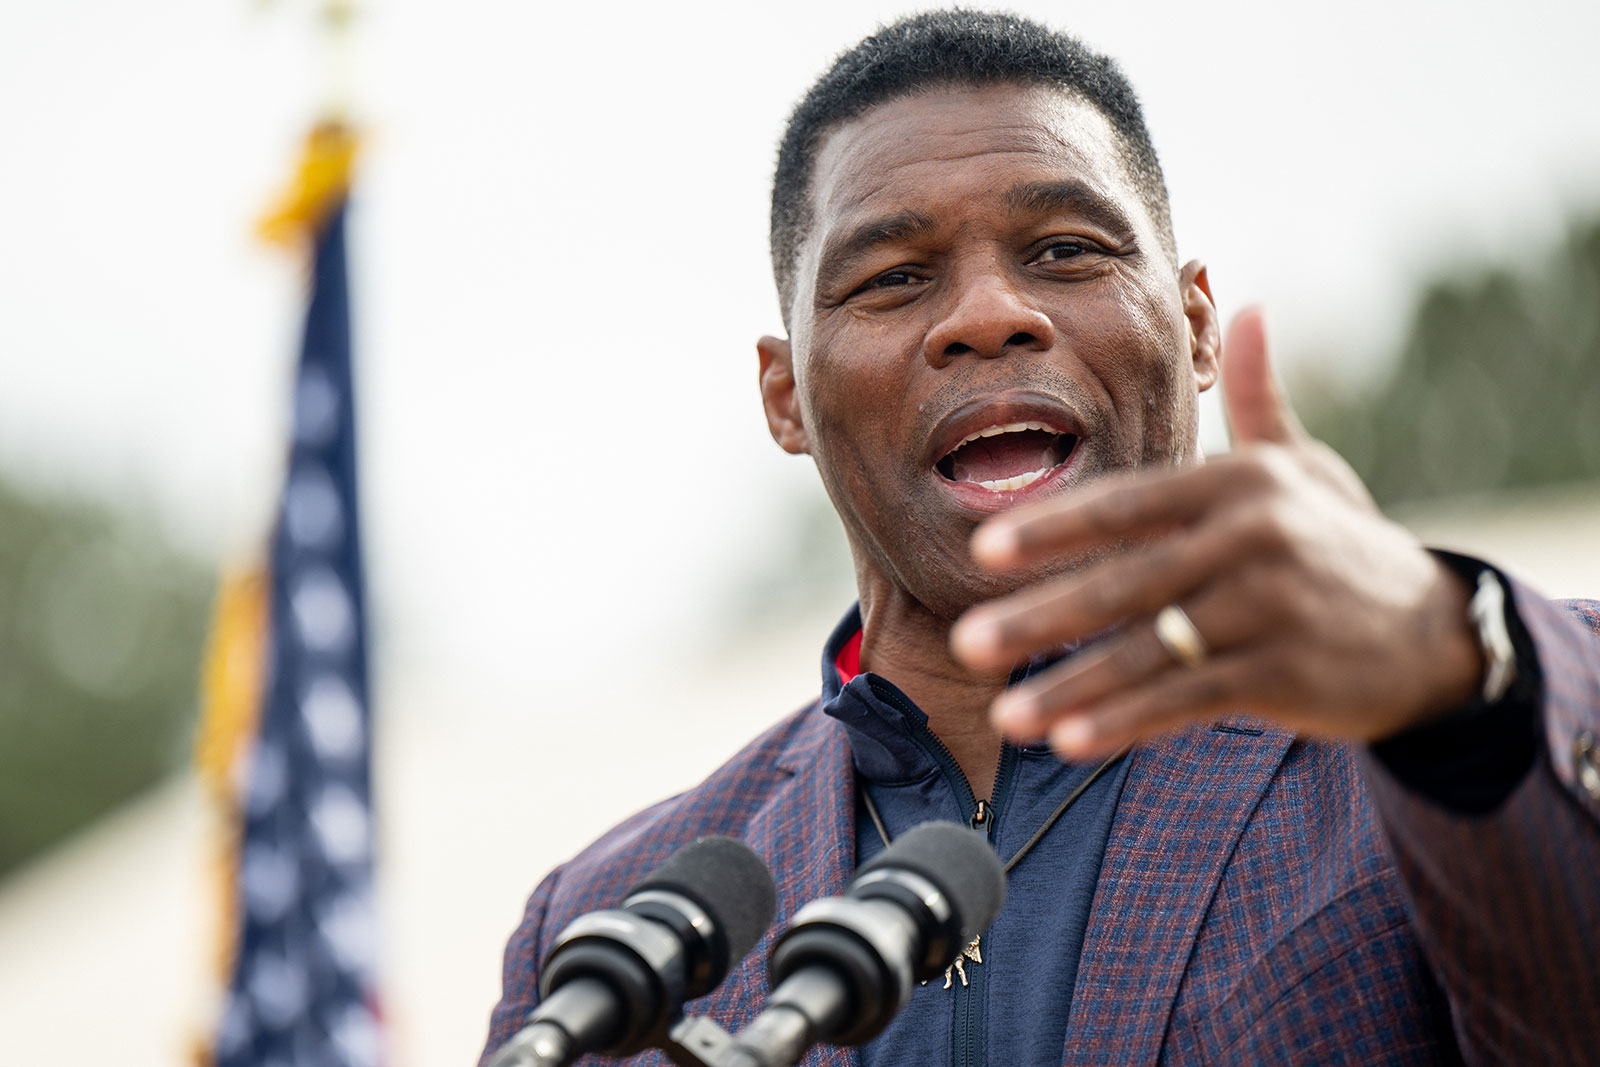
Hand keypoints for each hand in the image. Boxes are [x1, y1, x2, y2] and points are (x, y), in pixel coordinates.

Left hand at [949, 309, 1483, 759]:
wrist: (1432, 629)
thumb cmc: (1338, 540)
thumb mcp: (1303, 464)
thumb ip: (1258, 398)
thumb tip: (1244, 306)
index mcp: (1237, 482)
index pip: (1128, 504)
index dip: (1053, 528)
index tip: (983, 551)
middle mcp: (1253, 538)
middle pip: (1128, 582)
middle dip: (1041, 617)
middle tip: (968, 644)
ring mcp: (1270, 608)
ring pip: (1152, 652)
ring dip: (1073, 687)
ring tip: (1006, 717)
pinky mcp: (1286, 673)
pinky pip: (1190, 700)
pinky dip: (1129, 722)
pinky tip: (1072, 740)